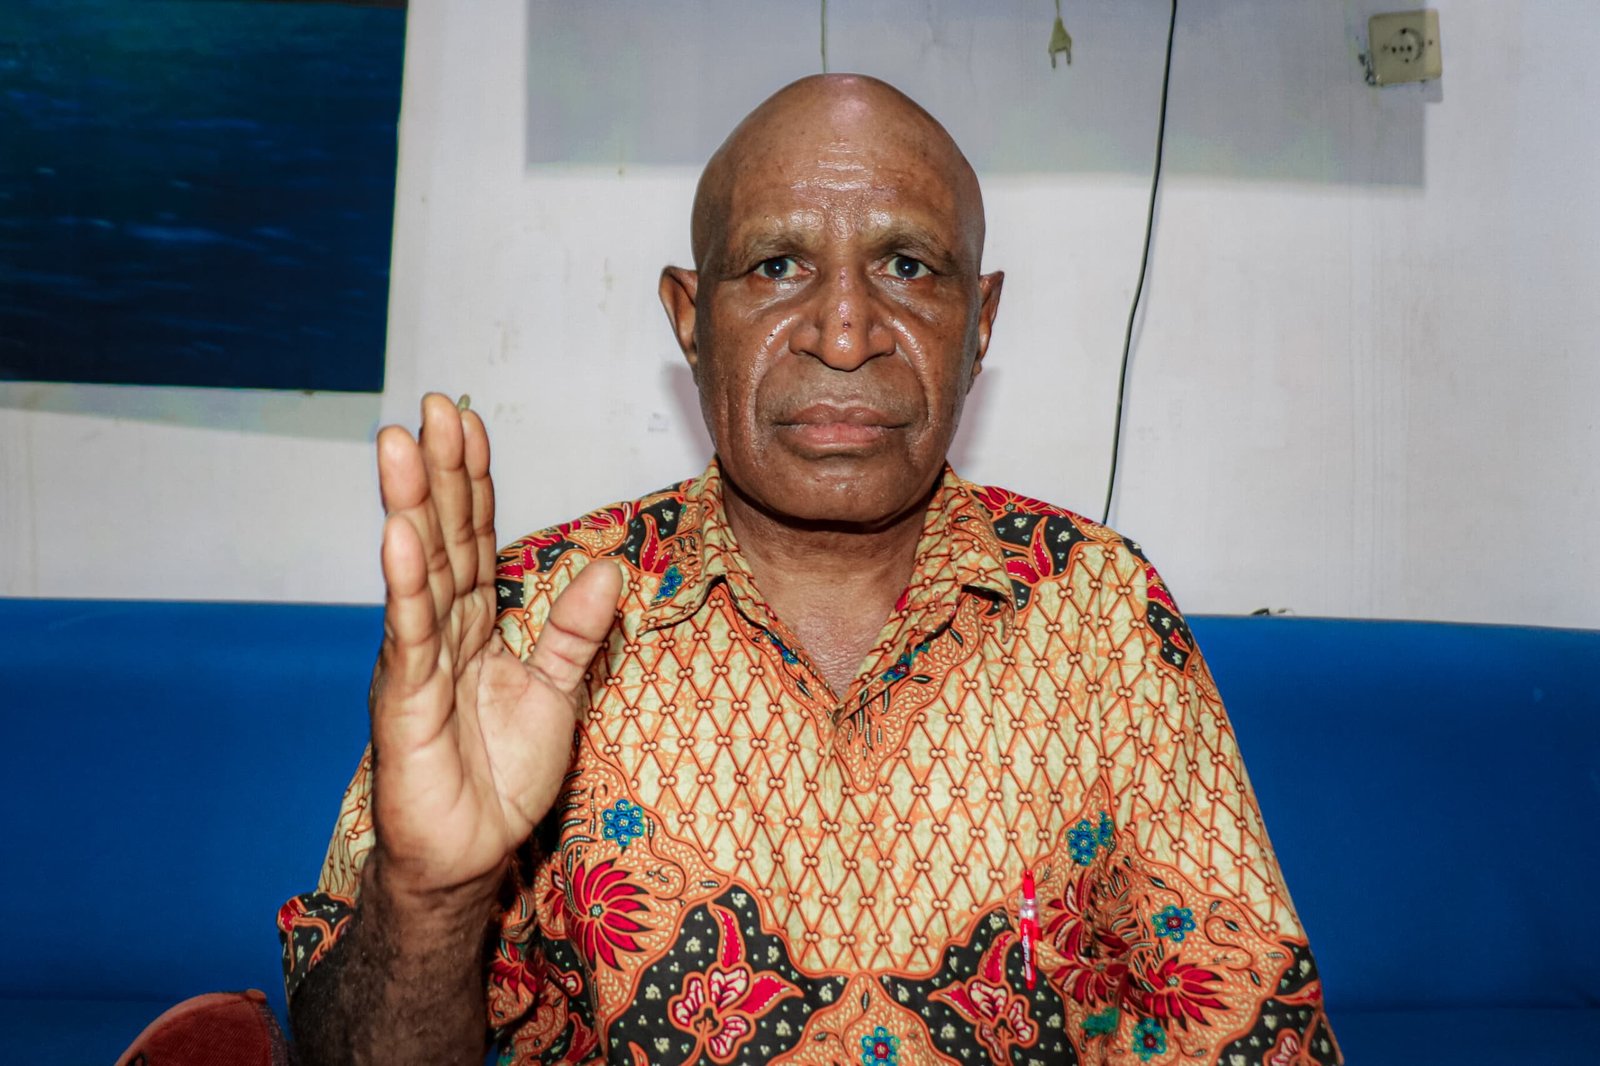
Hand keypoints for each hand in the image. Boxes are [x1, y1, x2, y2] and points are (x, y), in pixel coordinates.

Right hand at [368, 393, 620, 906]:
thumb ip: (576, 630)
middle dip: (437, 471)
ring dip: (410, 506)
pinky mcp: (405, 702)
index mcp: (474, 625)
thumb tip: (612, 566)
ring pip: (418, 573)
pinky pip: (410, 635)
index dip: (472, 481)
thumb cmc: (502, 775)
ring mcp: (417, 663)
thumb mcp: (558, 692)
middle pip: (442, 538)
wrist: (468, 856)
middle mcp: (439, 631)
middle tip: (431, 405)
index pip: (475, 538)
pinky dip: (407, 585)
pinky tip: (399, 537)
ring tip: (401, 444)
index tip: (467, 422)